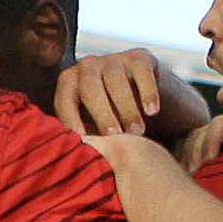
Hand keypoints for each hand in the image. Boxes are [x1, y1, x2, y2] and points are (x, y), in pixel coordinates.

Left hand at [54, 47, 198, 141]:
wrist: (158, 110)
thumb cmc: (118, 126)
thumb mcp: (97, 133)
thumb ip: (83, 140)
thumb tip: (67, 164)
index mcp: (70, 84)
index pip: (64, 100)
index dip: (71, 120)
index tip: (85, 143)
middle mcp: (88, 67)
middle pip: (89, 88)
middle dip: (102, 114)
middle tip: (115, 136)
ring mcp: (114, 59)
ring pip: (115, 80)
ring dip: (126, 108)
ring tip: (137, 132)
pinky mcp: (140, 56)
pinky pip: (141, 72)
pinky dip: (146, 92)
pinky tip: (152, 111)